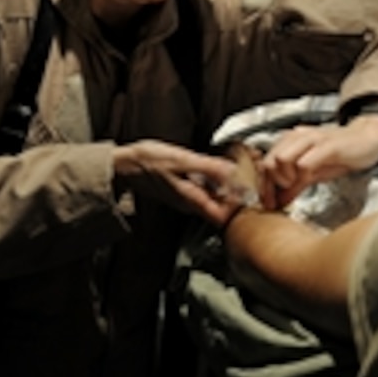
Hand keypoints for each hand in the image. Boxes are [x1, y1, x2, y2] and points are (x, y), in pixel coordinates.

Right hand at [112, 140, 242, 227]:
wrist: (126, 163)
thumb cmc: (150, 161)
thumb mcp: (182, 160)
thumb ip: (208, 167)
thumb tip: (232, 171)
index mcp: (192, 200)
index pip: (222, 216)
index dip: (239, 207)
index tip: (251, 191)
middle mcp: (190, 204)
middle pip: (220, 209)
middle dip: (236, 197)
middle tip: (251, 180)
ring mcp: (186, 198)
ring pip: (213, 200)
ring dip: (227, 189)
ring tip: (239, 173)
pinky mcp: (182, 190)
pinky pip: (204, 192)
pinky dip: (215, 183)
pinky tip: (220, 170)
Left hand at [259, 115, 377, 208]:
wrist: (368, 138)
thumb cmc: (342, 153)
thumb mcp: (315, 171)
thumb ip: (296, 184)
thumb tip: (280, 200)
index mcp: (291, 141)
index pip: (265, 162)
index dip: (264, 186)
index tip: (268, 202)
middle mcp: (298, 137)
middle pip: (269, 161)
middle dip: (271, 185)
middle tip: (280, 199)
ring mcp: (312, 139)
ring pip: (282, 159)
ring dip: (285, 179)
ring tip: (296, 187)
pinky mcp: (326, 145)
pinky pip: (305, 163)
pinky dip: (302, 178)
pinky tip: (308, 182)